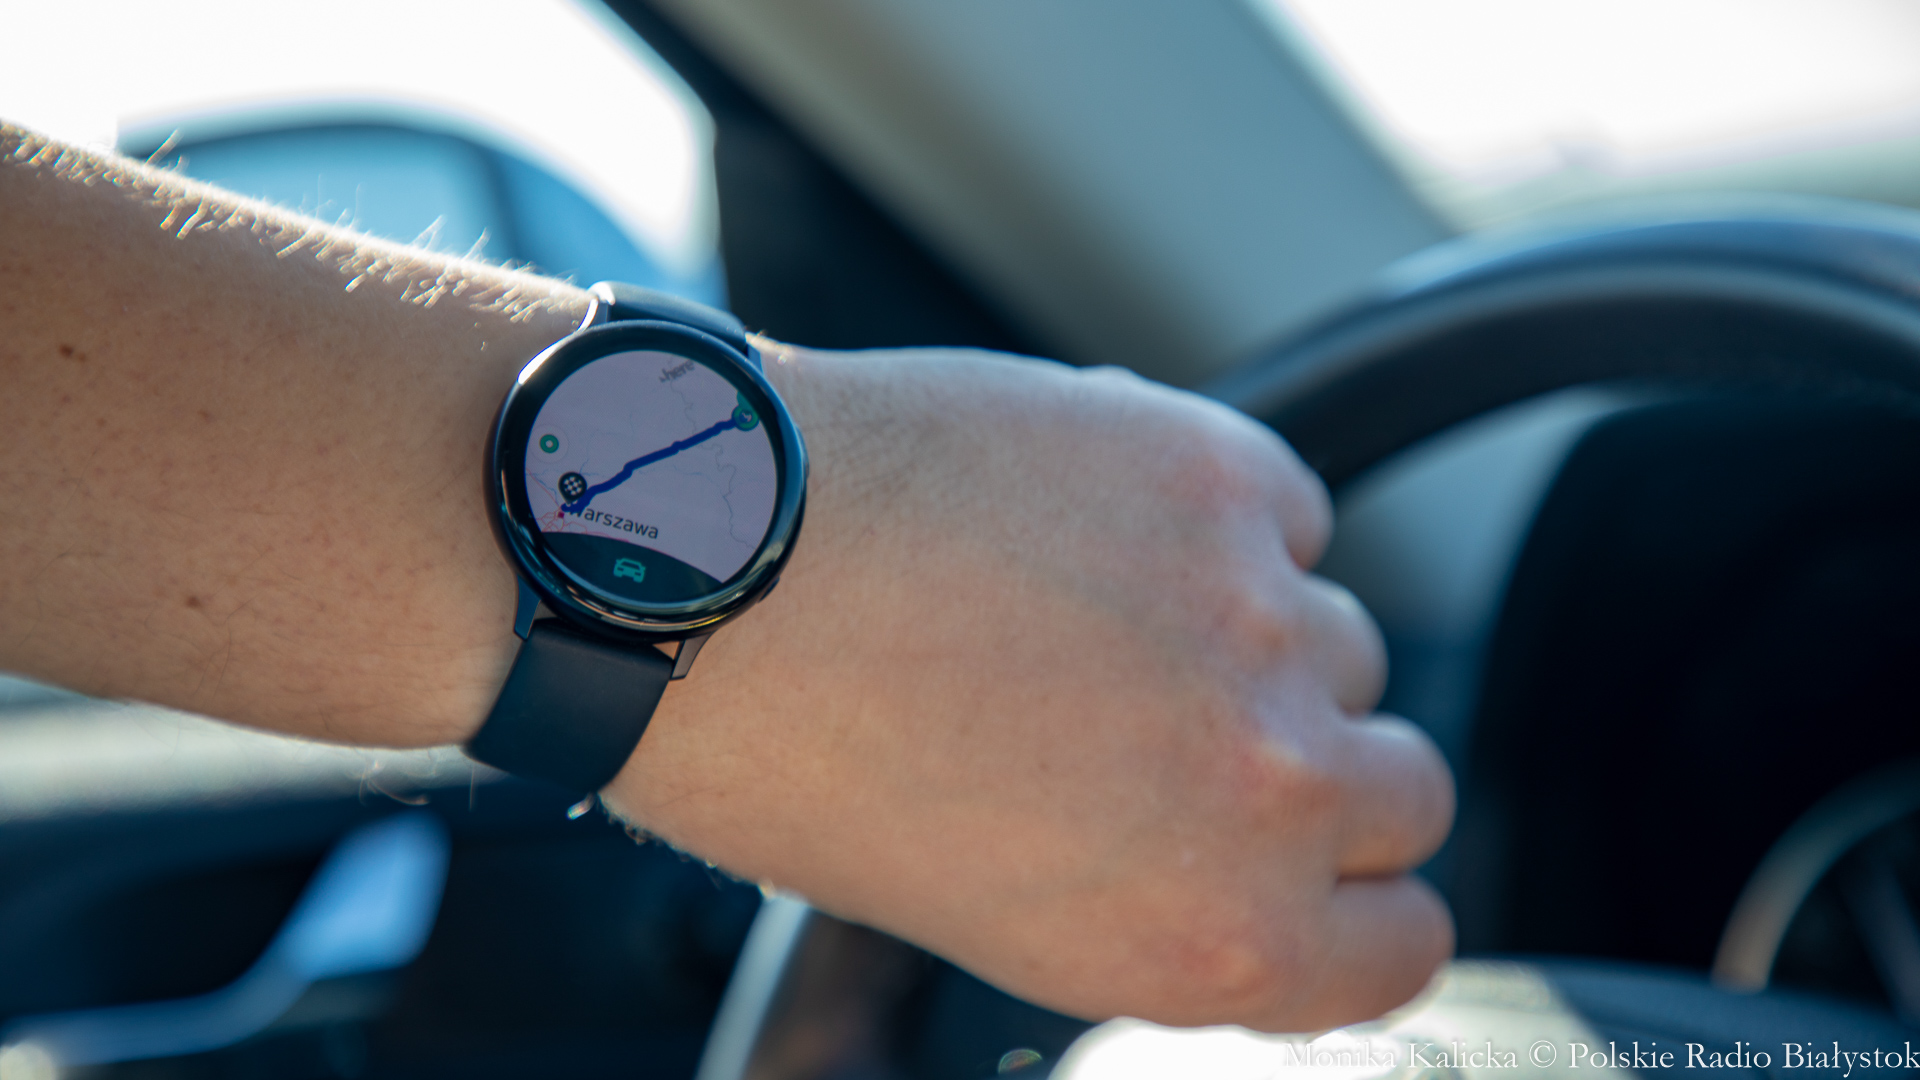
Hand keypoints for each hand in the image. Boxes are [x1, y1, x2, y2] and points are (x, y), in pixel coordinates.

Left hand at [604, 344, 1454, 1031]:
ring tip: (1096, 610)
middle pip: (1406, 787)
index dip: (1359, 897)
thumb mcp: (994, 914)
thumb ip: (1155, 903)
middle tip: (1195, 721)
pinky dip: (1216, 519)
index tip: (1319, 861)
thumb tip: (1226, 860)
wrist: (705, 570)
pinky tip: (1090, 524)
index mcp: (1208, 932)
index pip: (1406, 941)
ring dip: (1253, 631)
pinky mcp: (1221, 474)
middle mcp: (1263, 789)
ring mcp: (1258, 620)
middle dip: (1320, 765)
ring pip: (1343, 637)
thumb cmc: (796, 756)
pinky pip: (1287, 513)